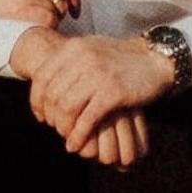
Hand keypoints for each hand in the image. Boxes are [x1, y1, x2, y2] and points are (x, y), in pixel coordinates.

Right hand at [0, 0, 78, 32]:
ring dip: (52, 21)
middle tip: (49, 18)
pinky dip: (47, 26)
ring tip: (39, 22)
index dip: (75, 3)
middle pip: (63, 3)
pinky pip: (48, 21)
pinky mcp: (23, 7)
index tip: (75, 12)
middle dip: (59, 13)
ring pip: (56, 14)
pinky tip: (38, 26)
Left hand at [18, 25, 175, 167]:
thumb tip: (44, 82)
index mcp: (74, 47)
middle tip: (55, 129)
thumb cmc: (121, 59)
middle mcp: (82, 58)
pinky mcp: (112, 92)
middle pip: (52, 94)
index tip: (41, 116)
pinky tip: (76, 145)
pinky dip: (78, 136)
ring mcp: (97, 74)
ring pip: (66, 107)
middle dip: (50, 117)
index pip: (42, 76)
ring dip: (63, 128)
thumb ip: (70, 62)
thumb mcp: (92, 50)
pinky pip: (86, 119)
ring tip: (66, 138)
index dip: (37, 100)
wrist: (154, 59)